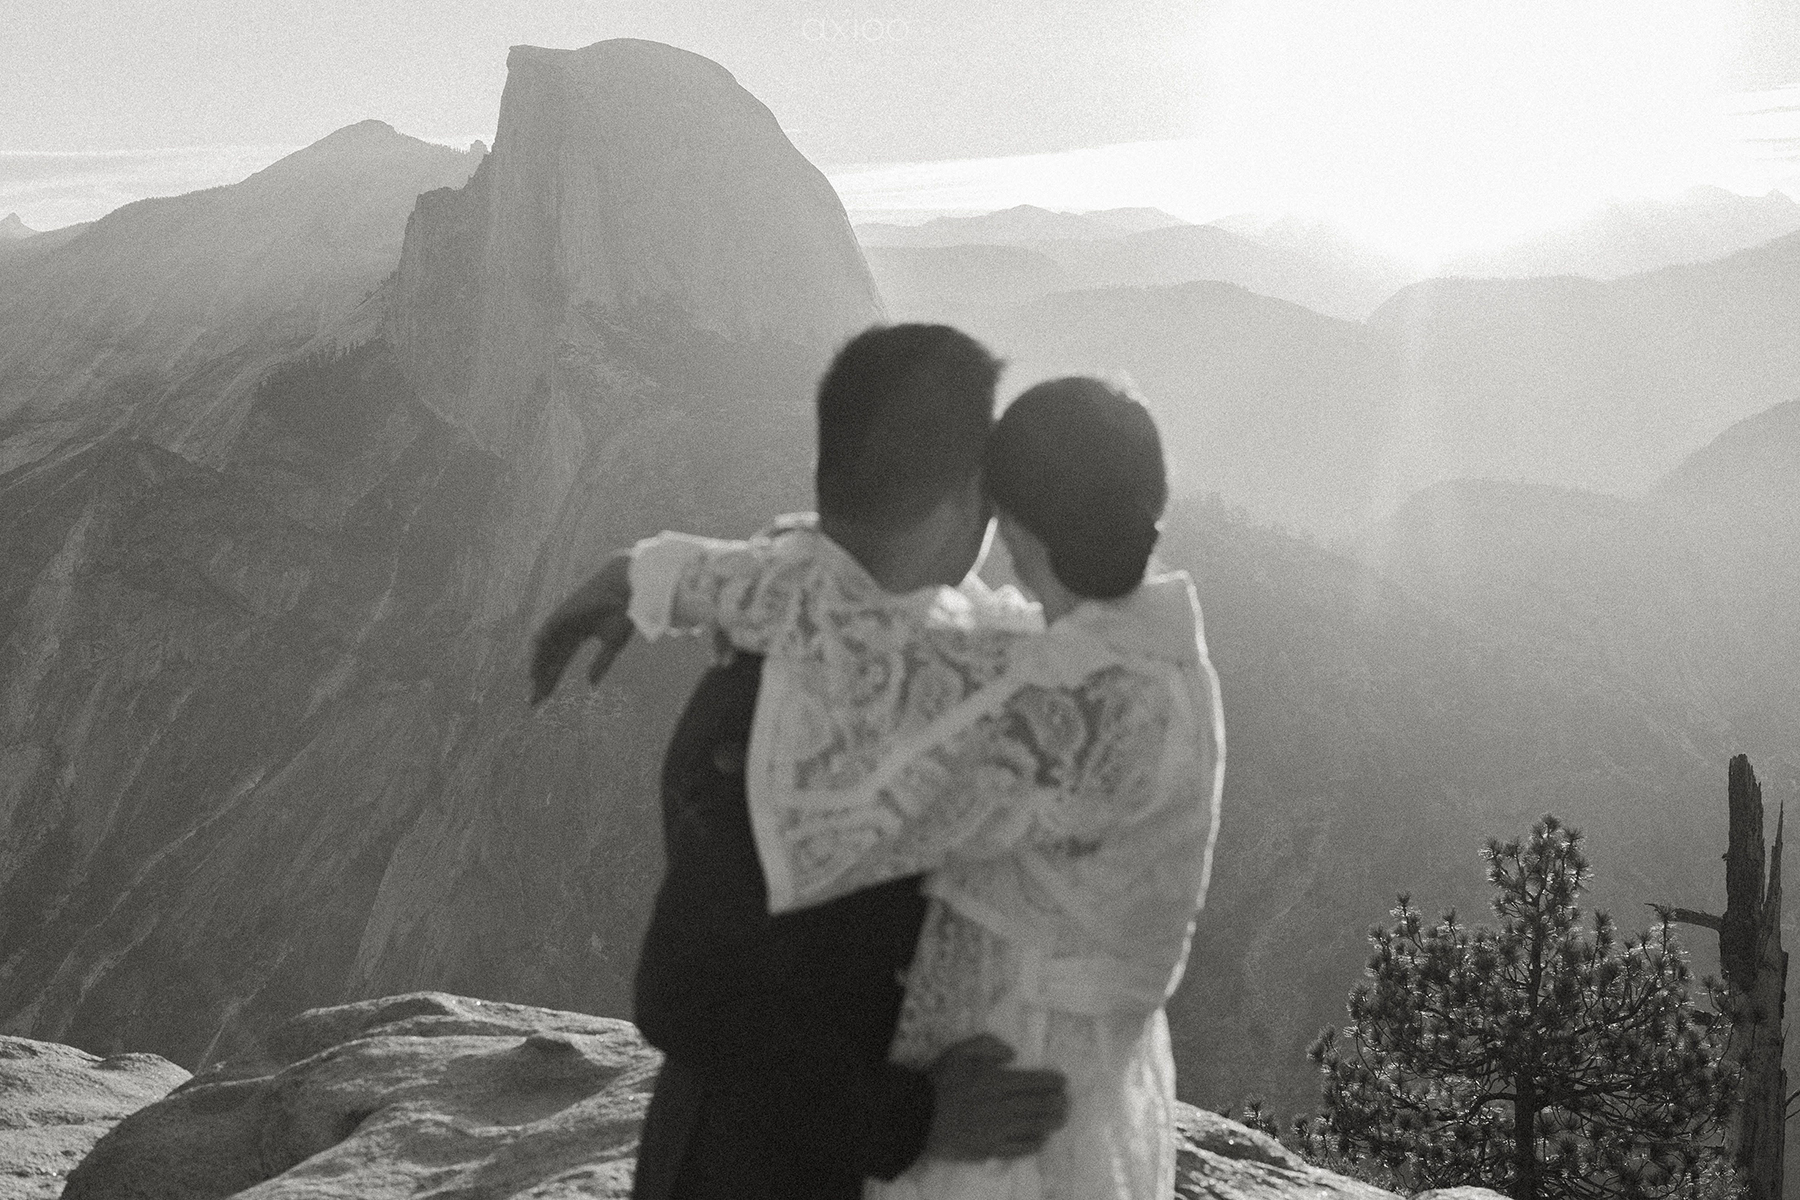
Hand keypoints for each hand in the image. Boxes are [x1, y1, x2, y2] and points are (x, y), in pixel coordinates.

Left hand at [528, 552, 635, 703]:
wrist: (628, 590)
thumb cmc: (624, 614)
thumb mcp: (612, 645)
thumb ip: (601, 664)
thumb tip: (591, 685)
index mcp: (578, 635)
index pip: (559, 662)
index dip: (551, 680)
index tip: (543, 699)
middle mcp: (566, 629)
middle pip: (548, 658)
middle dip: (541, 679)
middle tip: (533, 701)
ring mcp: (562, 620)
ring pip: (544, 648)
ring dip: (537, 668)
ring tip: (534, 687)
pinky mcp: (561, 613)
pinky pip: (544, 635)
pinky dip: (539, 651)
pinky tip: (534, 667)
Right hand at [922, 1034, 1068, 1161]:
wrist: (917, 1116)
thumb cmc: (938, 1081)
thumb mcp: (959, 1051)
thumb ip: (987, 1045)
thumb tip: (1012, 1053)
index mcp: (996, 1081)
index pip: (1032, 1082)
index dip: (1051, 1082)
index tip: (1062, 1081)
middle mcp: (1002, 1107)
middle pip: (1038, 1106)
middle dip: (1056, 1102)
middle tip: (1066, 1101)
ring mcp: (997, 1131)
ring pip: (1033, 1127)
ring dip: (1051, 1122)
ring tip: (1061, 1119)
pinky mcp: (989, 1149)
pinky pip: (1018, 1148)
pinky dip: (1033, 1143)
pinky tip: (1041, 1140)